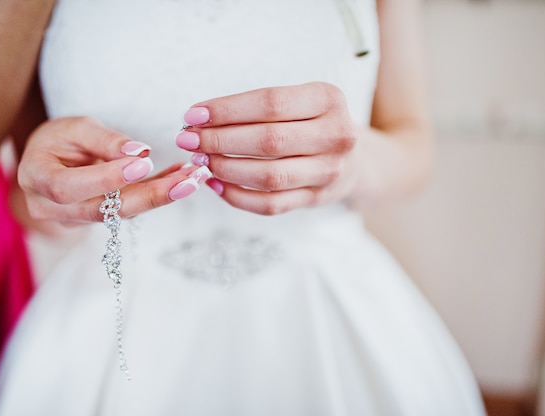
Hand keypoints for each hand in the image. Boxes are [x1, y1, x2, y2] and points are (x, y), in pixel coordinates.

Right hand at [19, 116, 209, 222]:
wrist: (50, 157)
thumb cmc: (58, 137)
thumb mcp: (75, 127)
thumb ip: (104, 140)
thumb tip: (139, 152)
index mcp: (36, 179)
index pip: (70, 187)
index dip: (107, 179)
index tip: (143, 164)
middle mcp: (52, 208)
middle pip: (104, 209)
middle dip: (149, 196)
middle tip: (187, 181)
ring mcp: (76, 219)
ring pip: (122, 212)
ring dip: (161, 196)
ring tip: (193, 179)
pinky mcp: (99, 219)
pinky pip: (131, 208)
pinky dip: (157, 192)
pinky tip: (184, 179)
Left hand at [176, 82, 359, 214]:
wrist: (356, 160)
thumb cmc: (313, 123)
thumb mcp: (299, 101)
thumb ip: (257, 108)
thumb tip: (200, 120)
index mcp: (328, 99)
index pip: (270, 103)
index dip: (227, 110)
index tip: (193, 115)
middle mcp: (335, 135)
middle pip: (268, 141)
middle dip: (219, 141)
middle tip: (188, 140)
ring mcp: (329, 171)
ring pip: (269, 176)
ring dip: (226, 169)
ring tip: (200, 161)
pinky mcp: (318, 198)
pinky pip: (271, 205)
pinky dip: (238, 197)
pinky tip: (216, 185)